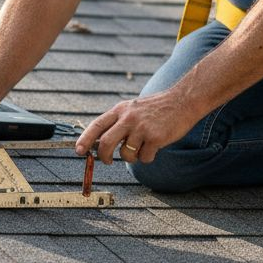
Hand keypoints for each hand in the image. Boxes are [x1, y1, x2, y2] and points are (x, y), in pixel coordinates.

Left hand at [74, 92, 198, 164]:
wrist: (183, 101)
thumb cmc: (157, 108)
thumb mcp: (133, 108)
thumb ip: (118, 122)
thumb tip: (100, 143)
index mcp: (120, 110)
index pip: (97, 125)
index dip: (85, 139)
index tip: (79, 150)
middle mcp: (128, 118)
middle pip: (105, 143)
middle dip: (103, 156)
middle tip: (107, 161)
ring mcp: (142, 128)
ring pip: (125, 154)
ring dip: (132, 157)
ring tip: (142, 147)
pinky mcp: (155, 138)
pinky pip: (144, 158)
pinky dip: (148, 157)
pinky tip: (155, 147)